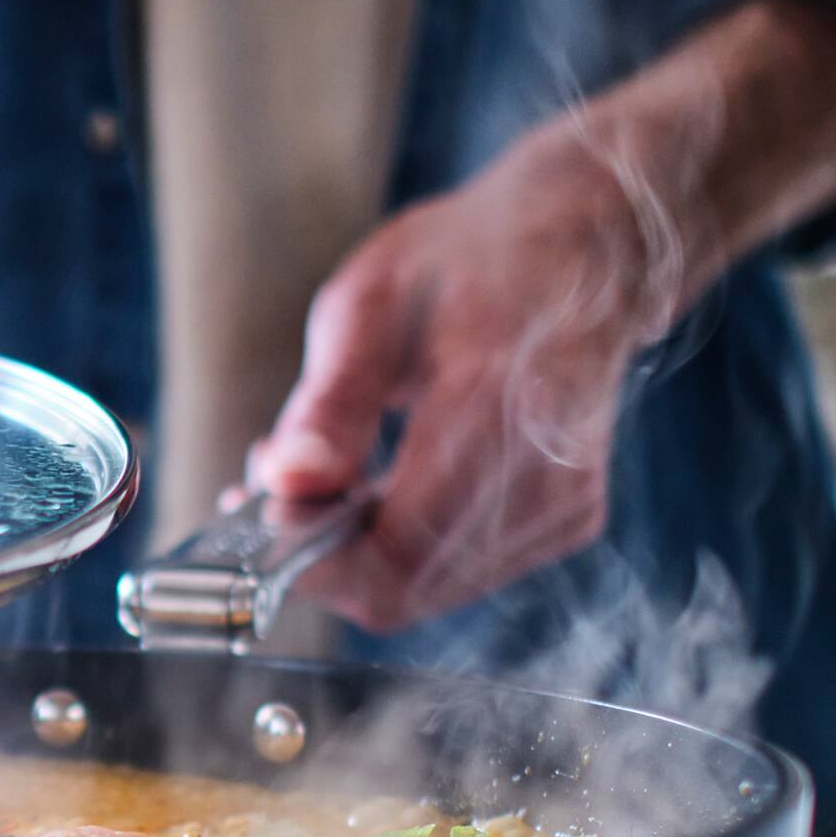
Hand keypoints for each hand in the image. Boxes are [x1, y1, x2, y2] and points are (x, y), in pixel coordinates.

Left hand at [225, 0, 835, 635]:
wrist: (585, 245)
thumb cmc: (470, 260)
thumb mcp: (371, 301)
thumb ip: (329, 401)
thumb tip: (287, 481)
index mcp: (494, 403)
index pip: (393, 549)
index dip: (310, 559)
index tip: (250, 517)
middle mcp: (545, 467)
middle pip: (404, 587)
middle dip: (322, 556)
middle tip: (276, 494)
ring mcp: (566, 500)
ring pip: (427, 590)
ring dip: (361, 554)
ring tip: (337, 479)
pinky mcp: (572, 517)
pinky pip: (461, 573)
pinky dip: (408, 547)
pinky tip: (394, 485)